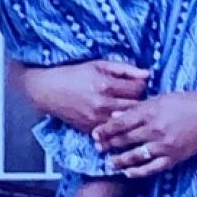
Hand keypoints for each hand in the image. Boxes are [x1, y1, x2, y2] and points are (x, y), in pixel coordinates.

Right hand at [8, 59, 148, 133]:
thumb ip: (125, 69)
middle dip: (140, 102)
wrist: (48, 90)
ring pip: (126, 122)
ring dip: (131, 116)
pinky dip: (118, 126)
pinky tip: (117, 119)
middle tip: (136, 98)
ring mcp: (97, 120)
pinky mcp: (91, 130)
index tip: (138, 85)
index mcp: (106, 85)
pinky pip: (113, 131)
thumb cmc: (74, 74)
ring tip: (129, 109)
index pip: (139, 89)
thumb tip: (147, 74)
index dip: (142, 86)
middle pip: (136, 107)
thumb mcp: (99, 64)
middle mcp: (103, 104)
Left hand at [93, 89, 196, 177]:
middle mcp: (155, 128)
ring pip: (135, 155)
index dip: (105, 130)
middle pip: (124, 139)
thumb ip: (139, 108)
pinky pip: (152, 168)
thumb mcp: (162, 98)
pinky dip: (138, 172)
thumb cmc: (190, 101)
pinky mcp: (174, 157)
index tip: (94, 134)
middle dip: (108, 145)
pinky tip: (128, 173)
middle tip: (97, 149)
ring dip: (119, 160)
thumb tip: (115, 116)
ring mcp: (165, 145)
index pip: (121, 122)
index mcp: (151, 110)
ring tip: (109, 163)